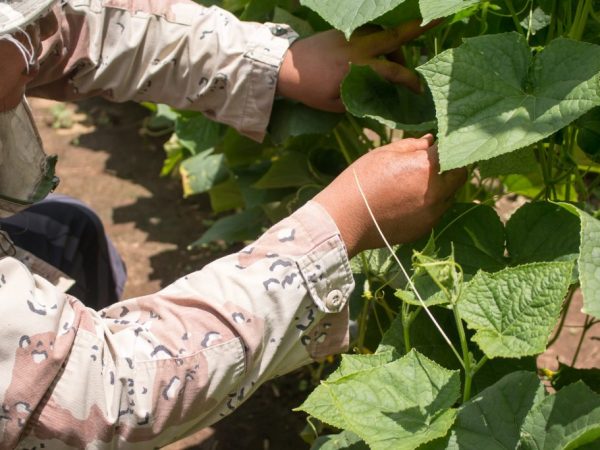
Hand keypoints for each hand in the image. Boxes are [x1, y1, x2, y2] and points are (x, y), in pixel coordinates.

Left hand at [276, 20, 430, 112]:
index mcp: (354, 68)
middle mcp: (356, 46)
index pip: (391, 71)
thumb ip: (358, 99)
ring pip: (384, 31)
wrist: (284, 65)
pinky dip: (382, 34)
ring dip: (397, 41)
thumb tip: (379, 99)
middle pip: (393, 36)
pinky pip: (370, 28)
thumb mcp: (333, 104)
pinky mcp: (345, 29)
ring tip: (399, 58)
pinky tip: (384, 45)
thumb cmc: (309, 89)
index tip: (419, 90)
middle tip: (438, 16)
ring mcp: (350, 34)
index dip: (408, 80)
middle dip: (417, 27)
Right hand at [313, 135, 465, 257]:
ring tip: (416, 185)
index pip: (451, 150)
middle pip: (459, 175)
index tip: (436, 145)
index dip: (445, 146)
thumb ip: (412, 145)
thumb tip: (430, 141)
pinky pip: (435, 213)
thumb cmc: (361, 181)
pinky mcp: (424, 228)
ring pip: (449, 196)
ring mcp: (432, 213)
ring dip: (441, 188)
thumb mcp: (383, 154)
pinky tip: (407, 203)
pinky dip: (429, 205)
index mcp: (427, 167)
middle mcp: (437, 191)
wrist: (345, 220)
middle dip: (450, 167)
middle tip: (432, 165)